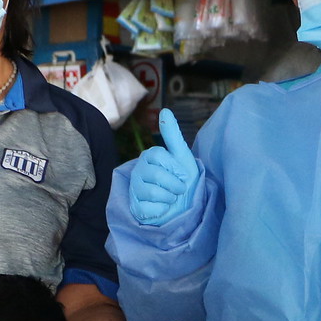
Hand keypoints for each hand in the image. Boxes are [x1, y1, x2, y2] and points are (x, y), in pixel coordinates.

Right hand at [127, 108, 201, 227]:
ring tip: (171, 198)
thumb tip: (165, 109)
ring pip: (152, 192)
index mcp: (149, 156)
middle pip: (156, 174)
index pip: (159, 155)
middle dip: (175, 184)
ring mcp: (135, 188)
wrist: (186, 207)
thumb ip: (172, 134)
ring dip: (170, 198)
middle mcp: (139, 170)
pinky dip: (162, 210)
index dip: (175, 167)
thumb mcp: (182, 156)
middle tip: (179, 189)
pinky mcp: (135, 207)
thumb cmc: (184, 180)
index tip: (182, 174)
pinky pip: (149, 208)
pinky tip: (163, 208)